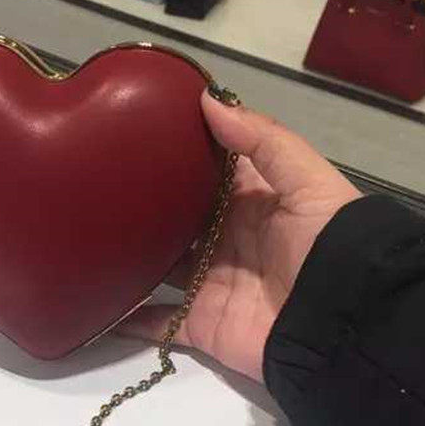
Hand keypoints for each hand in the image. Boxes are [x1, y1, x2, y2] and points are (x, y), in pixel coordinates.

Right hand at [118, 91, 361, 382]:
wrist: (338, 322)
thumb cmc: (324, 245)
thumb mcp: (306, 181)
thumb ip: (262, 140)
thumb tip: (207, 100)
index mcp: (248, 205)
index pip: (206, 176)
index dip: (177, 157)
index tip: (134, 135)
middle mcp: (223, 243)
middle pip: (175, 223)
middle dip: (143, 210)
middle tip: (96, 187)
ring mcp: (207, 285)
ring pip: (158, 270)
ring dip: (129, 260)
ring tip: (86, 239)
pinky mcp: (200, 324)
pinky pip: (158, 323)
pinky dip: (129, 321)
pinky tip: (95, 307)